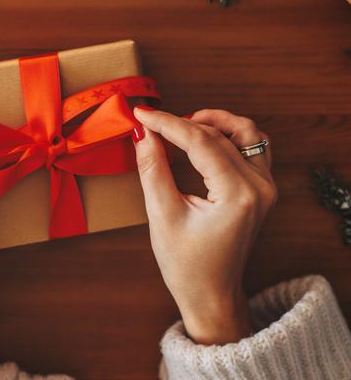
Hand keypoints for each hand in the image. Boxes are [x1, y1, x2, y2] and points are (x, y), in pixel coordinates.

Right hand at [133, 108, 276, 344]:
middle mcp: (260, 187)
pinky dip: (228, 134)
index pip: (201, 142)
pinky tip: (204, 136)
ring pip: (244, 132)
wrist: (211, 293)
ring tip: (181, 124)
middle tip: (150, 122)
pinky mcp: (262, 188)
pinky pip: (253, 145)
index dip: (167, 123)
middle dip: (181, 123)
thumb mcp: (162, 215)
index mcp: (238, 195)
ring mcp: (266, 186)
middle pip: (219, 135)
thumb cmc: (186, 263)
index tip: (141, 113)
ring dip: (213, 122)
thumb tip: (143, 133)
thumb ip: (153, 168)